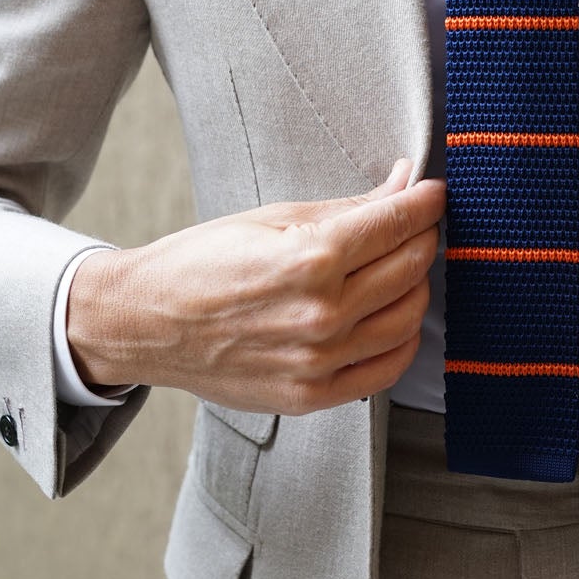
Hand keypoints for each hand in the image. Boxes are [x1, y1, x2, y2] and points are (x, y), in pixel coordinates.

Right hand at [68, 159, 444, 415]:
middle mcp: (322, 314)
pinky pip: (388, 367)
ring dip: (417, 284)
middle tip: (413, 223)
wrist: (146, 324)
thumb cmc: (202, 263)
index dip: (425, 201)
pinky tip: (394, 315)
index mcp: (311, 259)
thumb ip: (349, 207)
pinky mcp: (313, 395)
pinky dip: (404, 337)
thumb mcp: (273, 216)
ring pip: (409, 316)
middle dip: (421, 236)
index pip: (398, 224)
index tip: (433, 192)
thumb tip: (403, 184)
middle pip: (411, 267)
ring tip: (400, 265)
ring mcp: (320, 361)